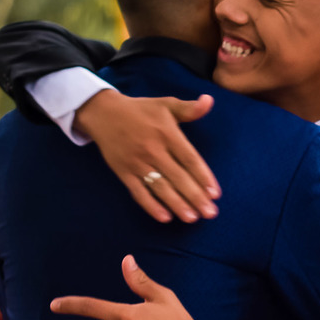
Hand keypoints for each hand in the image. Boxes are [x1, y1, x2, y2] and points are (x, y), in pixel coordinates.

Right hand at [74, 90, 219, 223]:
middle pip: (178, 177)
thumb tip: (209, 101)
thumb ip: (189, 109)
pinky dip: (150, 205)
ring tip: (192, 218)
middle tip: (210, 213)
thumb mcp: (166, 104)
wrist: (104, 113)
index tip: (215, 194)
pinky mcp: (123, 172)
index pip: (189, 158)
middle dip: (195, 196)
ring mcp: (137, 163)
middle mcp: (153, 149)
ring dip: (177, 204)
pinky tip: (164, 217)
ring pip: (160, 187)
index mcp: (167, 133)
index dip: (203, 177)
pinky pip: (138, 192)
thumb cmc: (141, 110)